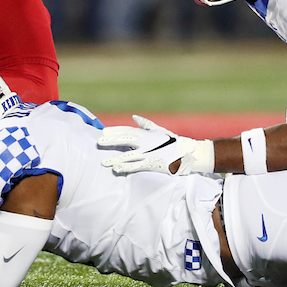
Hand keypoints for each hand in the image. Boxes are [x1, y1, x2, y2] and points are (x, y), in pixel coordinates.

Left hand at [98, 115, 214, 175]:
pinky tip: (116, 169)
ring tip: (103, 161)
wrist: (186, 153)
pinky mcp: (150, 164)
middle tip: (99, 141)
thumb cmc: (173, 140)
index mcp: (147, 134)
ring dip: (115, 158)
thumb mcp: (159, 130)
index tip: (104, 131)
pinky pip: (136, 166)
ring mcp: (147, 154)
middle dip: (112, 141)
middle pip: (126, 141)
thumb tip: (134, 117)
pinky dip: (126, 168)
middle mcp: (146, 142)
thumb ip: (146, 124)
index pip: (128, 131)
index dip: (116, 131)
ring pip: (128, 156)